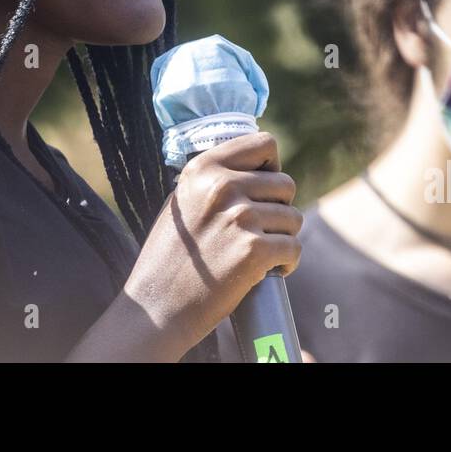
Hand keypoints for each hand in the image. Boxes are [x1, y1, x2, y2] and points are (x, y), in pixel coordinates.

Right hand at [123, 131, 301, 356]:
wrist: (156, 307)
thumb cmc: (168, 258)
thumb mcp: (182, 203)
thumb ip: (214, 182)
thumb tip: (255, 171)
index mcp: (203, 168)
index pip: (264, 144)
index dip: (271, 167)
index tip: (264, 189)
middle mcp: (222, 186)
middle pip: (285, 184)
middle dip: (279, 209)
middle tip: (261, 231)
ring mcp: (239, 218)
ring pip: (294, 218)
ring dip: (283, 238)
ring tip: (261, 254)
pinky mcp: (253, 251)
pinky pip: (293, 248)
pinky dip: (287, 263)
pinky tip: (270, 272)